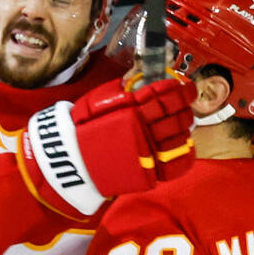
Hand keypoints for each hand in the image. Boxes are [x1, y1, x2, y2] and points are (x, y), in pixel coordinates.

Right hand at [18, 77, 195, 218]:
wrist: (68, 164)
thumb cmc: (80, 130)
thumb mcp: (97, 102)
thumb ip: (120, 92)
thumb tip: (138, 81)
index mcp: (132, 111)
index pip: (164, 96)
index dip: (179, 90)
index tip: (185, 86)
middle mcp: (143, 131)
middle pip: (176, 116)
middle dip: (183, 108)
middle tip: (185, 103)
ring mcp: (148, 154)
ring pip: (180, 138)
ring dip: (184, 127)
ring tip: (183, 122)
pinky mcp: (149, 173)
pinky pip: (176, 164)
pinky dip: (184, 154)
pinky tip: (184, 145)